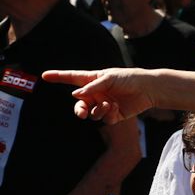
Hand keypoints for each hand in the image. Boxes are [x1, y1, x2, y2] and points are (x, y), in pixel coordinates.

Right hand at [41, 67, 157, 124]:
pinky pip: (104, 119)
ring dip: (97, 111)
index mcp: (94, 80)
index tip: (44, 75)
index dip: (59, 77)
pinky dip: (108, 115)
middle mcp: (97, 93)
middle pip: (80, 104)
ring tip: (107, 105)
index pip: (73, 78)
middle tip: (82, 113)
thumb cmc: (130, 78)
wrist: (150, 89)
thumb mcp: (110, 78)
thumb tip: (75, 95)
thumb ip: (92, 87)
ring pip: (92, 113)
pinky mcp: (115, 115)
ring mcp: (105, 104)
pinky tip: (115, 108)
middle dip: (79, 109)